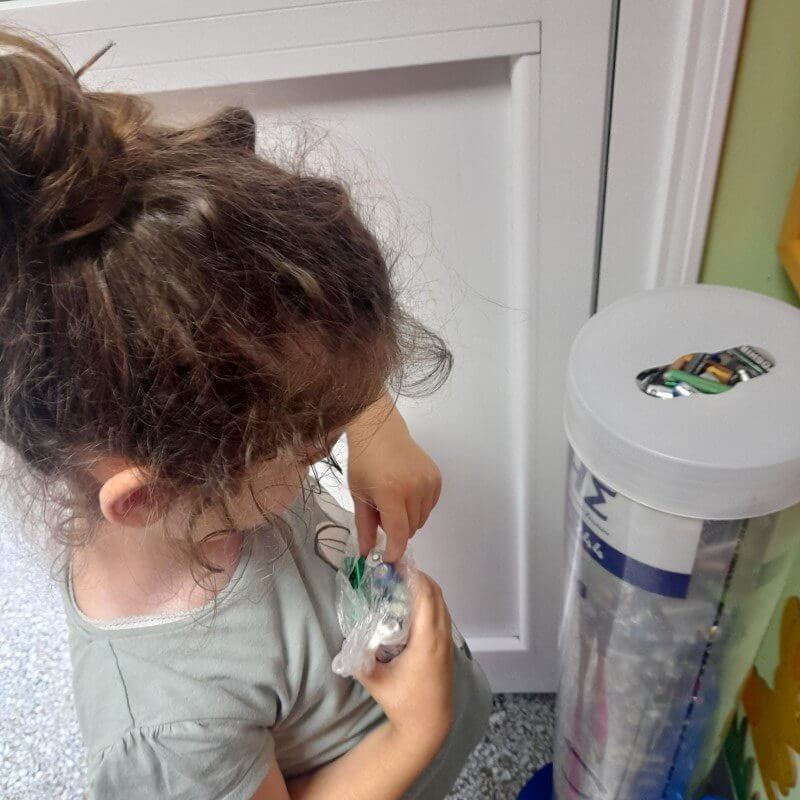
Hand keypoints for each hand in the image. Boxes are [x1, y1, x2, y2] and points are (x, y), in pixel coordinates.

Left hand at [347, 397, 441, 562]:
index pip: (399, 534)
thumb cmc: (364, 462)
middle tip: (382, 511)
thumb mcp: (359, 495)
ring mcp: (428, 482)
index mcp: (391, 492)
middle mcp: (414, 487)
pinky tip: (405, 491)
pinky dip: (418, 506)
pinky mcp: (437, 478)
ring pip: (421, 519)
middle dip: (396, 529)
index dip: (394, 551)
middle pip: (410, 529)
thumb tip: (366, 554)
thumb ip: (365, 526)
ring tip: (393, 499)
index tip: (387, 558)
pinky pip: (430, 506)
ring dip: (408, 519)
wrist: (380, 431)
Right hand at [356, 573, 452, 753]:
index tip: (396, 566)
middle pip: (436, 595)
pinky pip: (442, 614)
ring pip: (442, 603)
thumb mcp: (375, 682)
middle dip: (418, 578)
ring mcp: (447, 642)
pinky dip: (430, 602)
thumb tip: (346, 637)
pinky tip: (411, 606)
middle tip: (394, 571)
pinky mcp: (447, 647)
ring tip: (401, 584)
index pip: (426, 598)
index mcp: (426, 642)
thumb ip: (358, 660)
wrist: (428, 724)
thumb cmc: (403, 703)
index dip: (414, 577)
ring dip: (425, 589)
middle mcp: (441, 637)